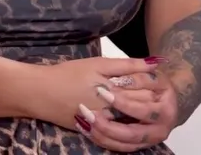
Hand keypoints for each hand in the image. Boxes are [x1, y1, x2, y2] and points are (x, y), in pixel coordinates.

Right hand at [35, 56, 161, 135]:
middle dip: (153, 100)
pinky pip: (119, 138)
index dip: (157, 85)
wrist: (40, 92)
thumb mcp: (96, 64)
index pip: (148, 91)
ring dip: (141, 116)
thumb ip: (127, 64)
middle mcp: (114, 111)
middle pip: (143, 108)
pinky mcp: (96, 132)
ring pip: (133, 124)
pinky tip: (130, 124)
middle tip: (159, 92)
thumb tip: (155, 62)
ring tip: (144, 106)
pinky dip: (128, 132)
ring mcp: (105, 124)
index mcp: (116, 92)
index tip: (160, 79)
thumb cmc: (66, 74)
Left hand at [77, 69, 178, 151]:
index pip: (144, 108)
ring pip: (124, 142)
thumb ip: (140, 69)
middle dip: (110, 124)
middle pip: (133, 132)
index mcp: (166, 110)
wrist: (160, 101)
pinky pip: (120, 147)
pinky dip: (103, 139)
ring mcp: (150, 139)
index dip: (124, 101)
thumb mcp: (145, 74)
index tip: (102, 92)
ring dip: (103, 133)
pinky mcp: (139, 145)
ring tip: (85, 120)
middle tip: (88, 112)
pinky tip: (87, 129)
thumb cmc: (150, 84)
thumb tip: (150, 62)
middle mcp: (161, 128)